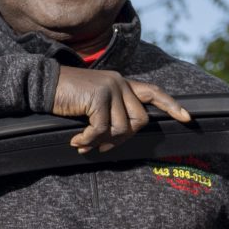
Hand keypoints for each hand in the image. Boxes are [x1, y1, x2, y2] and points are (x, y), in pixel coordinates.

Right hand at [52, 66, 193, 152]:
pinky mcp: (99, 96)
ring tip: (83, 143)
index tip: (187, 118)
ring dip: (101, 142)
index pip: (153, 92)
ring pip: (121, 128)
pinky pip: (102, 129)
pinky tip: (76, 140)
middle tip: (99, 146)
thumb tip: (122, 135)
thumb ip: (112, 111)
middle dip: (121, 139)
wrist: (42, 85)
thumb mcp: (93, 103)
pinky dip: (89, 140)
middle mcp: (120, 83)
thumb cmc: (65, 98)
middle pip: (139, 121)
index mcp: (121, 83)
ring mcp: (111, 88)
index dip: (171, 105)